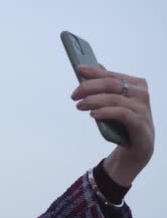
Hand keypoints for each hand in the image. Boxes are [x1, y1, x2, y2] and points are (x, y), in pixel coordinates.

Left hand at [71, 65, 154, 185]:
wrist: (135, 149)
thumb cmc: (123, 123)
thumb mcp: (114, 103)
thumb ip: (106, 87)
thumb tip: (93, 68)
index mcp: (136, 84)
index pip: (112, 75)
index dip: (94, 72)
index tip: (79, 69)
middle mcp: (141, 94)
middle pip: (111, 84)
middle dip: (89, 87)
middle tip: (74, 95)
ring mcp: (142, 109)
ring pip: (114, 98)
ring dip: (93, 101)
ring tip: (80, 106)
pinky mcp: (140, 124)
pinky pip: (121, 114)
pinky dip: (105, 112)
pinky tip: (93, 114)